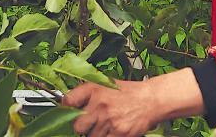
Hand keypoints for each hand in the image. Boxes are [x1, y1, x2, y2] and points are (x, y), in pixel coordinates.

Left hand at [63, 70, 202, 136]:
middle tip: (86, 125)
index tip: (66, 111)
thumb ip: (87, 93)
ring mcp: (109, 120)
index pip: (69, 100)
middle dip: (80, 128)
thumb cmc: (127, 93)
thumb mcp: (106, 84)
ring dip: (95, 134)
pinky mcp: (118, 133)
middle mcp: (99, 104)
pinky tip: (111, 132)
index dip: (65, 108)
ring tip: (104, 126)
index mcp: (94, 89)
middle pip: (77, 126)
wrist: (150, 100)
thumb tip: (67, 102)